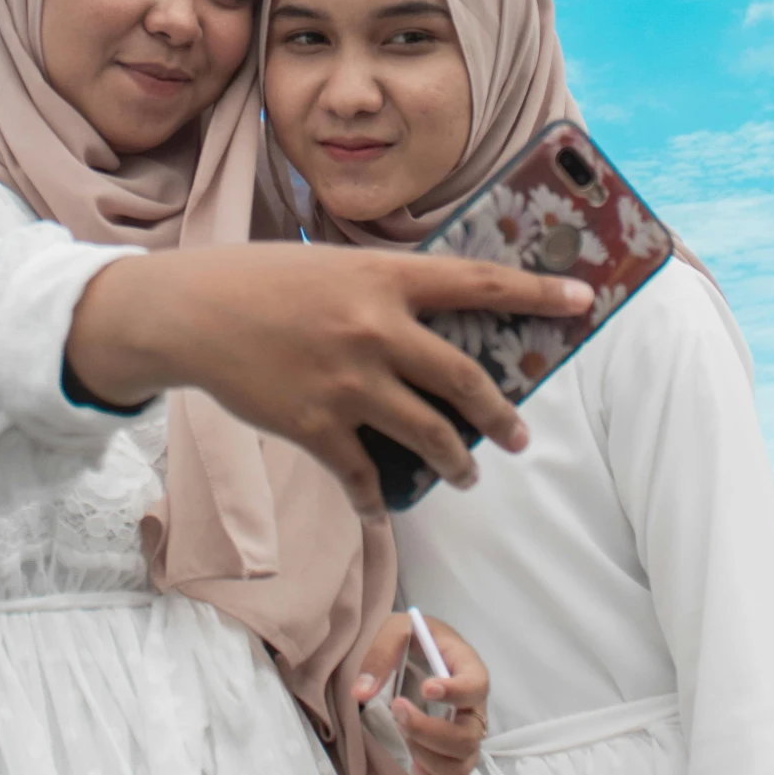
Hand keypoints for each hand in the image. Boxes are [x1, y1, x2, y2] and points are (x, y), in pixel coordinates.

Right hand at [66, 242, 591, 517]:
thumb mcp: (334, 265)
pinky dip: (377, 498)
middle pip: (463, 379)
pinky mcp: (314, 424)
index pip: (479, 283)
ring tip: (467, 474)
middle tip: (518, 436)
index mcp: (385, 278)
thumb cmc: (262, 281)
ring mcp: (346, 380)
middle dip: (499, 416)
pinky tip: (382, 509)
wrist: (189, 312)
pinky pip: (363, 474)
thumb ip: (386, 290)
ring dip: (456, 461)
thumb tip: (438, 326)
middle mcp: (375, 328)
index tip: (584, 298)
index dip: (537, 292)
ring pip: (427, 434)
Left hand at [354, 612, 489, 774]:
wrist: (411, 654)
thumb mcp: (396, 630)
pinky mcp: (452, 762)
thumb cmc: (411, 640)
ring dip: (428, 758)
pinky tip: (415, 771)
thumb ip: (381, 654)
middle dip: (428, 731)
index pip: (478, 685)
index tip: (426, 688)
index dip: (457, 692)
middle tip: (397, 710)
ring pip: (462, 766)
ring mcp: (465, 739)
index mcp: (468, 670)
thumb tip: (361, 692)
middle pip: (468, 737)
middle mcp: (473, 709)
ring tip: (403, 738)